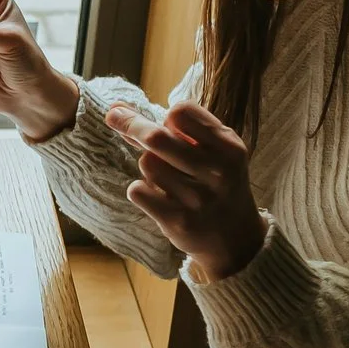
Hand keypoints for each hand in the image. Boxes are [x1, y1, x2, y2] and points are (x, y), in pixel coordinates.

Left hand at [105, 101, 264, 279]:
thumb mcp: (213, 153)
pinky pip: (137, 190)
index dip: (168, 117)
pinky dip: (140, 190)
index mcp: (230, 148)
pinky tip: (158, 197)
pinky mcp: (177, 220)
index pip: (182, 112)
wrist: (234, 239)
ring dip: (147, 165)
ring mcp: (197, 198)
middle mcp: (217, 172)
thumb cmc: (217, 184)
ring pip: (146, 163)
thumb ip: (176, 130)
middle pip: (157, 137)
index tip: (168, 125)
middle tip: (113, 117)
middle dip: (130, 124)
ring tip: (166, 177)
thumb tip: (117, 108)